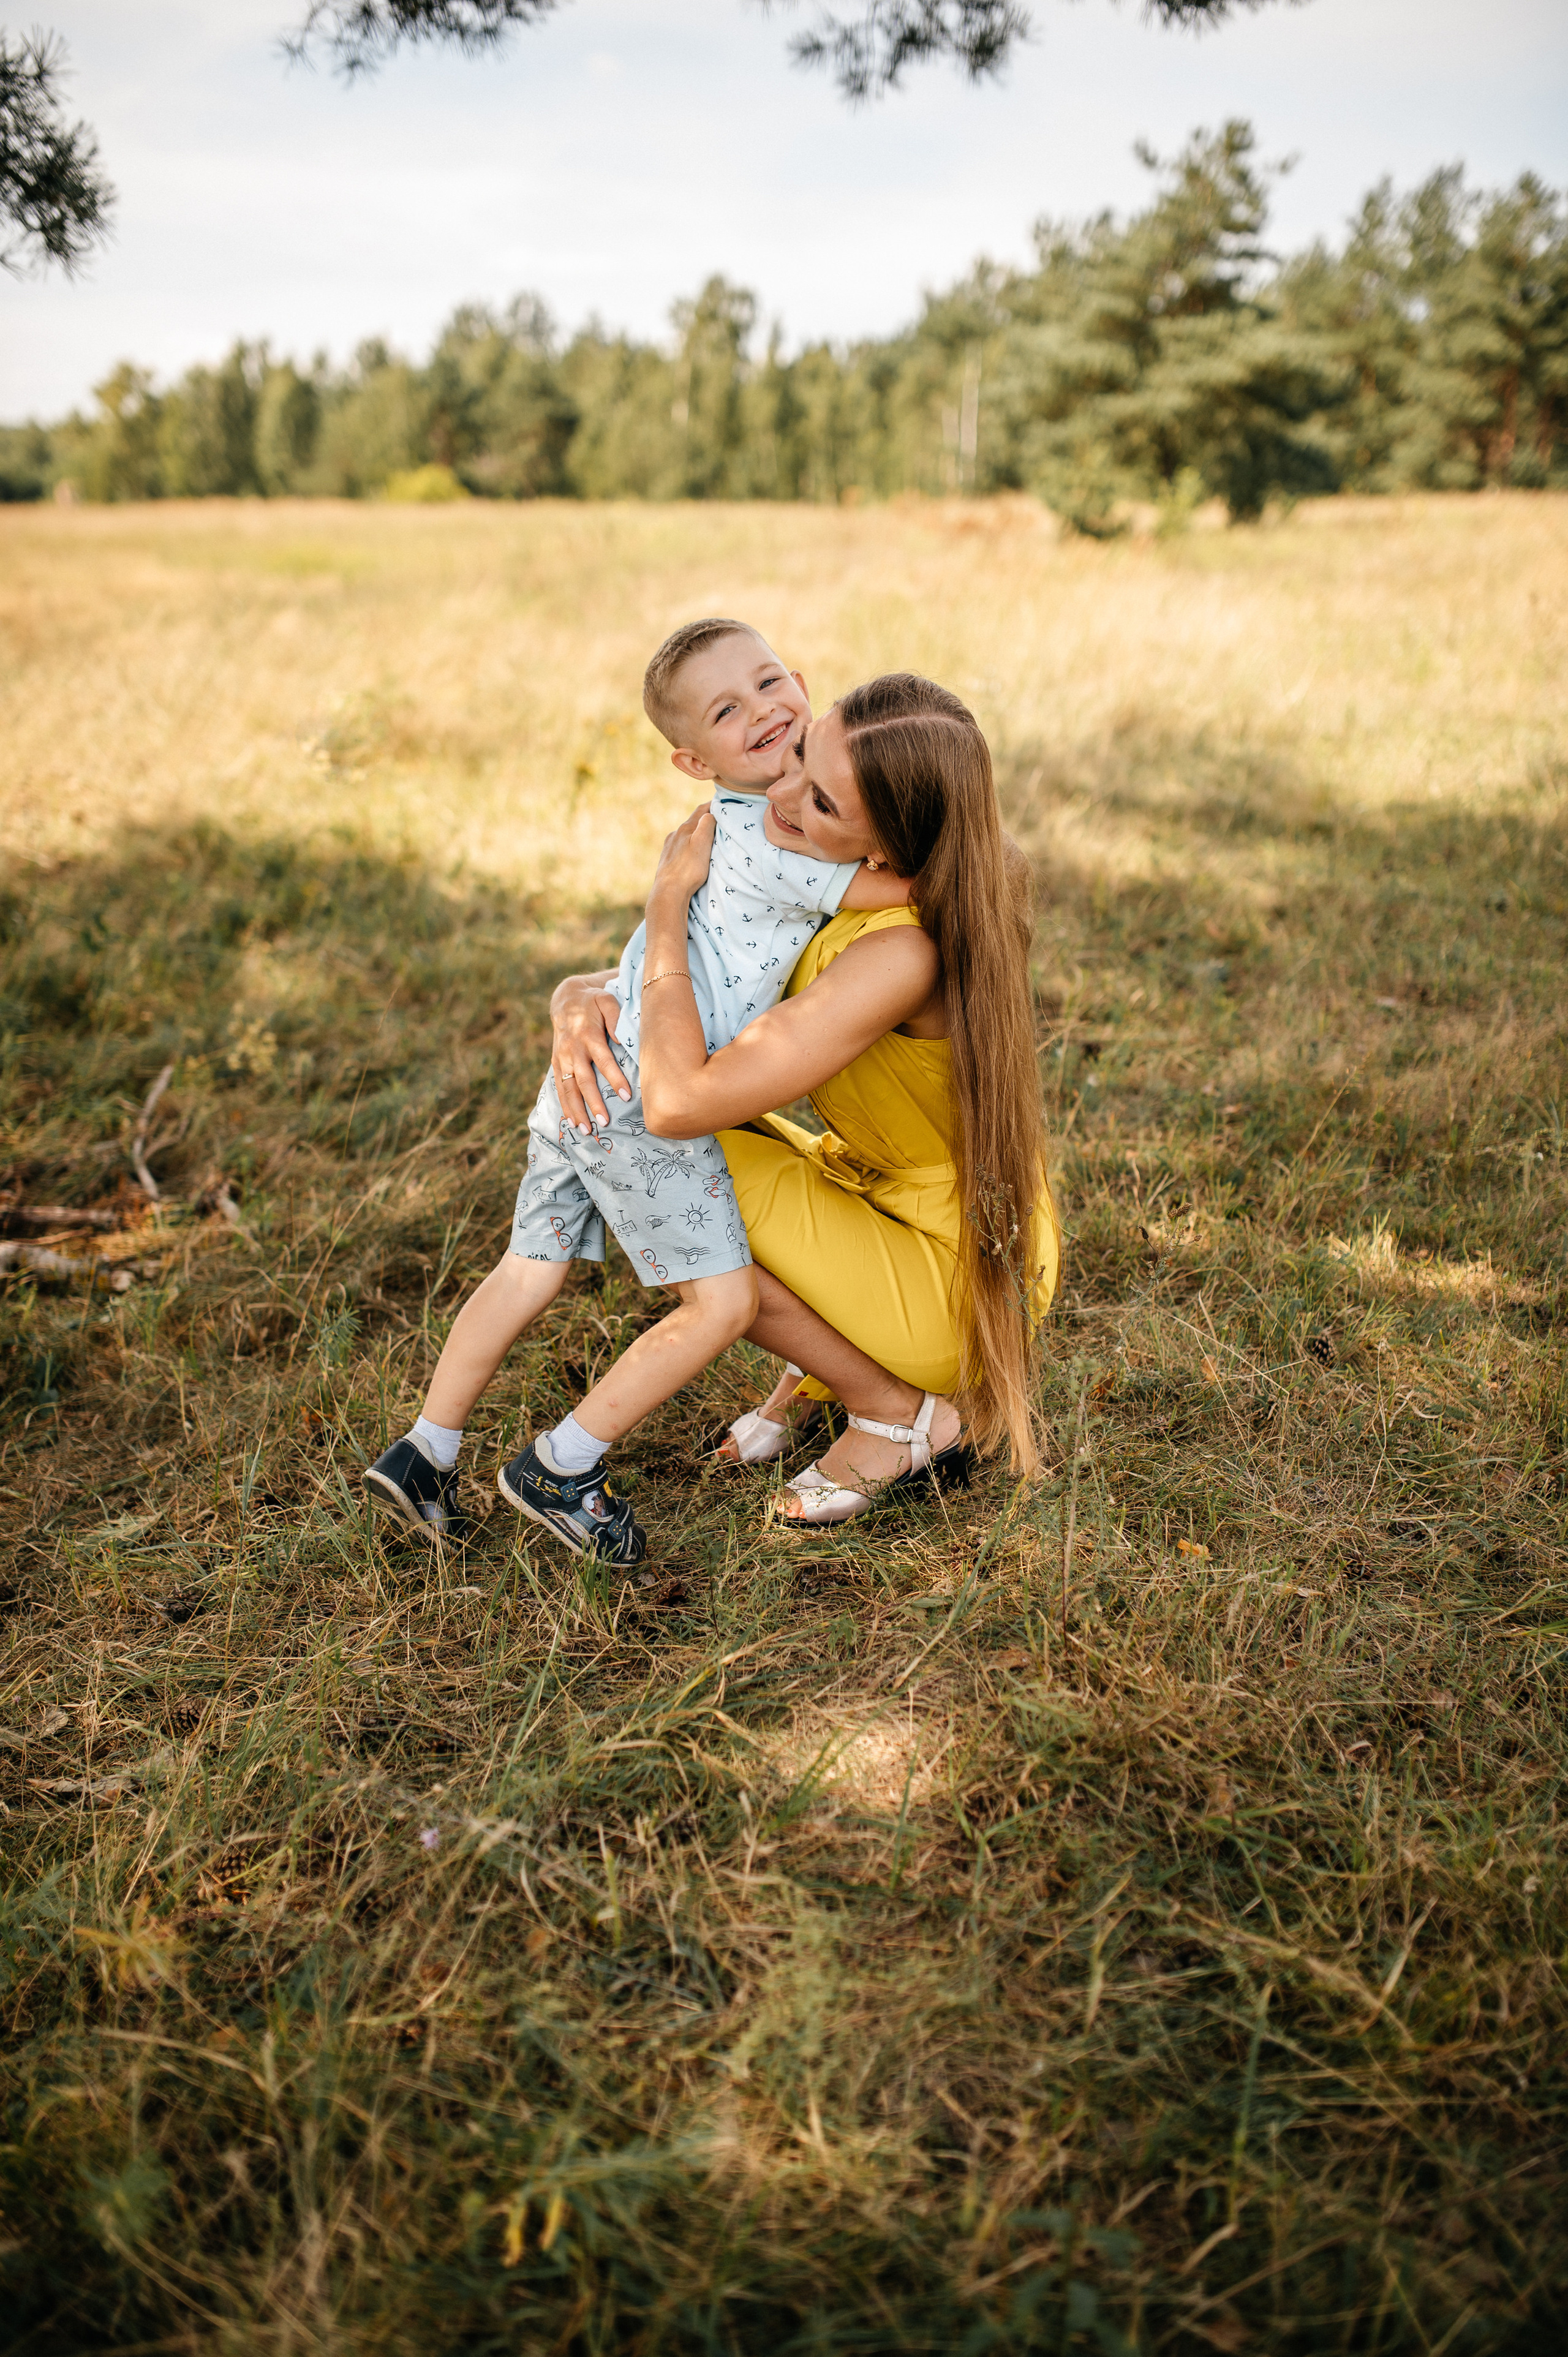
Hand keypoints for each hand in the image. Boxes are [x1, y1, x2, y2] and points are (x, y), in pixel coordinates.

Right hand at [550, 974, 626, 1128]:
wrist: (565, 999)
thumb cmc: (593, 1002)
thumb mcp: (607, 1000)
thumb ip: (616, 1017)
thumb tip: (622, 1039)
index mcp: (587, 1035)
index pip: (603, 1060)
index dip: (614, 1078)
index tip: (626, 1096)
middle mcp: (573, 1049)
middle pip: (583, 1080)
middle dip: (593, 1103)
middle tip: (605, 1122)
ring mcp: (562, 1058)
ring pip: (568, 1088)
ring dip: (577, 1110)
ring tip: (587, 1130)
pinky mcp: (556, 1063)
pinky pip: (559, 1087)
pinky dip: (565, 1106)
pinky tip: (572, 1122)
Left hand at [648, 803, 715, 909]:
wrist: (668, 892)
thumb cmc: (688, 869)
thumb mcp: (702, 843)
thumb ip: (707, 824)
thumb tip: (710, 813)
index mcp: (684, 829)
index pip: (701, 810)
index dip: (713, 805)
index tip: (723, 804)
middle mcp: (674, 835)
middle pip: (693, 823)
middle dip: (706, 821)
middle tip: (719, 822)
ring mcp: (669, 848)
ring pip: (686, 837)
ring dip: (697, 836)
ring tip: (707, 840)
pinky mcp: (667, 861)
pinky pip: (681, 849)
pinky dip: (690, 848)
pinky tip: (692, 856)